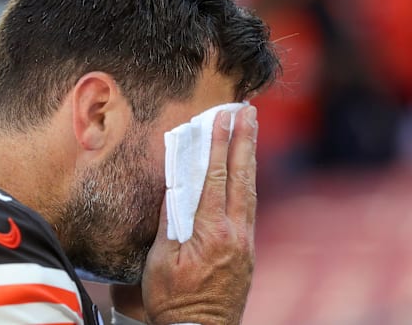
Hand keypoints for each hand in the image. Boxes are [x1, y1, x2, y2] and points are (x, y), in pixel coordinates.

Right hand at [113, 106, 257, 323]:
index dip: (219, 145)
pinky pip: (250, 208)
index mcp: (212, 232)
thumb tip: (175, 188)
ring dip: (249, 159)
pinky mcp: (247, 252)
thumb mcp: (161, 260)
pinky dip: (248, 184)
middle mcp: (235, 233)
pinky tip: (246, 174)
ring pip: (250, 191)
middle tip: (249, 113)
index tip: (222, 118)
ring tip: (251, 133)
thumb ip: (170, 222)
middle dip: (244, 142)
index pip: (216, 178)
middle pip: (242, 178)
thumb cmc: (173, 299)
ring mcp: (245, 242)